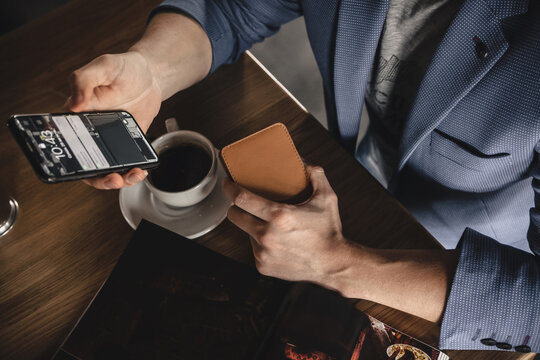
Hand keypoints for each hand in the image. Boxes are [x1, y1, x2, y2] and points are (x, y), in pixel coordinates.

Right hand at [65, 51, 161, 188]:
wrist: (151, 76)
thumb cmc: (124, 68)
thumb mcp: (103, 66)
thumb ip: (84, 80)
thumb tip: (74, 104)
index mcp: (78, 116)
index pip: (66, 142)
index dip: (70, 160)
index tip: (80, 167)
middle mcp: (92, 132)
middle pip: (86, 163)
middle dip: (97, 177)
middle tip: (112, 178)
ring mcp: (110, 140)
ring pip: (107, 168)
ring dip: (117, 179)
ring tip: (130, 176)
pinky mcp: (127, 144)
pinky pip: (126, 163)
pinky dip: (133, 171)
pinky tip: (142, 169)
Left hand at [223, 165, 353, 288]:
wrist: (333, 264)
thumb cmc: (329, 231)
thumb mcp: (326, 198)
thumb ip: (315, 175)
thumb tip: (305, 163)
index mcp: (279, 216)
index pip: (242, 198)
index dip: (230, 188)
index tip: (227, 183)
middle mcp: (267, 235)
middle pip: (234, 215)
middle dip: (235, 207)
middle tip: (243, 203)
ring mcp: (263, 253)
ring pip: (245, 233)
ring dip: (252, 226)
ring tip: (269, 225)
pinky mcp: (263, 266)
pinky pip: (254, 249)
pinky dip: (261, 244)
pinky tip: (275, 242)